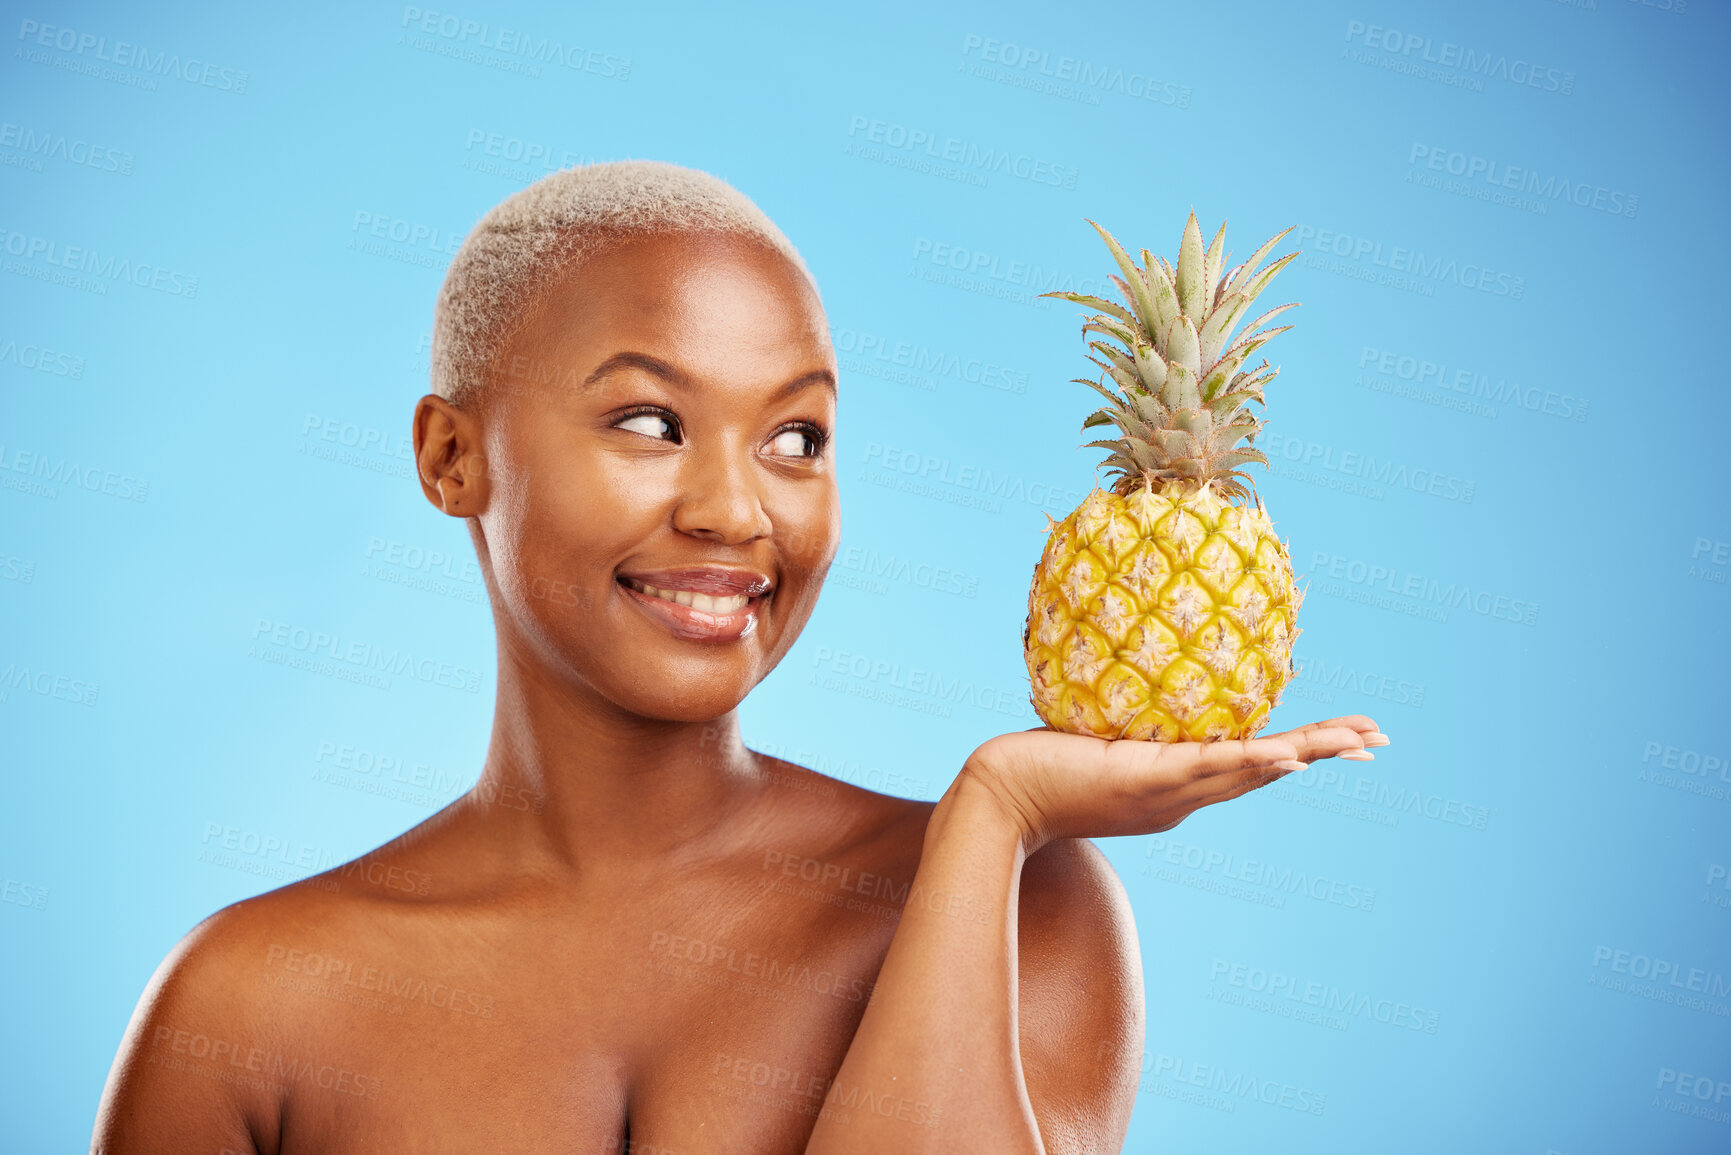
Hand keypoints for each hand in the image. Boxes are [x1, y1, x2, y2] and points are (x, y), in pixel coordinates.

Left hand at [959, 715, 1387, 852]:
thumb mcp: (1091, 743)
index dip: (1293, 755)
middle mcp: (1180, 798)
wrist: (998, 800)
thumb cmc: (1034, 769)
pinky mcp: (1146, 782)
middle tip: (1378, 741)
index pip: (1245, 767)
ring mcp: (1167, 794)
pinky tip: (1290, 755)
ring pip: (1251, 770)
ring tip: (1356, 741)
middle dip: (1324, 754)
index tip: (1335, 744)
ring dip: (1307, 753)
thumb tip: (1128, 679)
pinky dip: (1254, 762)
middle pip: (1266, 772)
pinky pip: (1209, 767)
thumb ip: (1118, 726)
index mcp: (1172, 790)